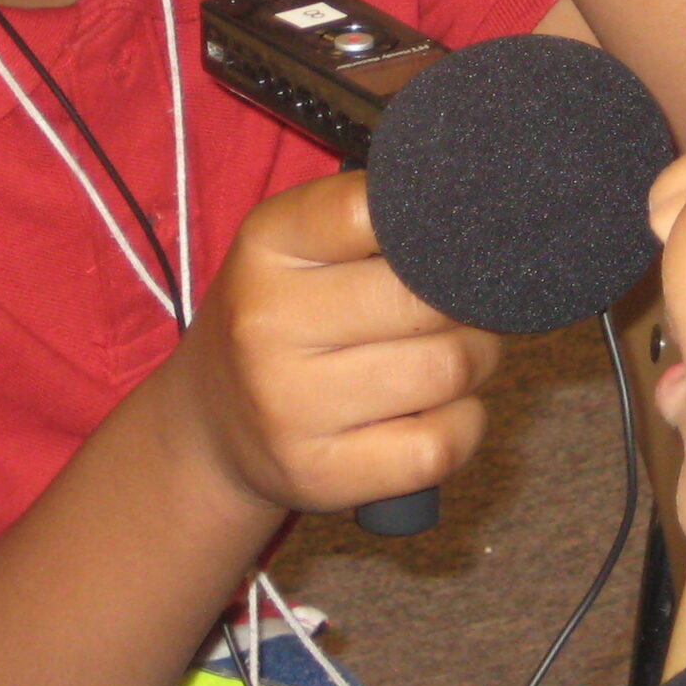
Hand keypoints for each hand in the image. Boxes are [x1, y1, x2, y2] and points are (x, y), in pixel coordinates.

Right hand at [164, 171, 500, 514]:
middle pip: (424, 299)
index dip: (427, 225)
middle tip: (462, 306)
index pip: (370, 211)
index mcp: (266, 245)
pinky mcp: (321, 475)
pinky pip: (440, 445)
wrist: (211, 423)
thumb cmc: (282, 317)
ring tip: (452, 354)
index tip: (437, 241)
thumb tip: (470, 223)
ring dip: (475, 360)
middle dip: (467, 302)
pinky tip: (441, 411)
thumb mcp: (295, 246)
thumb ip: (369, 219)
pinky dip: (464, 424)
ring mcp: (288, 406)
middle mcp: (266, 323)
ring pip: (446, 369)